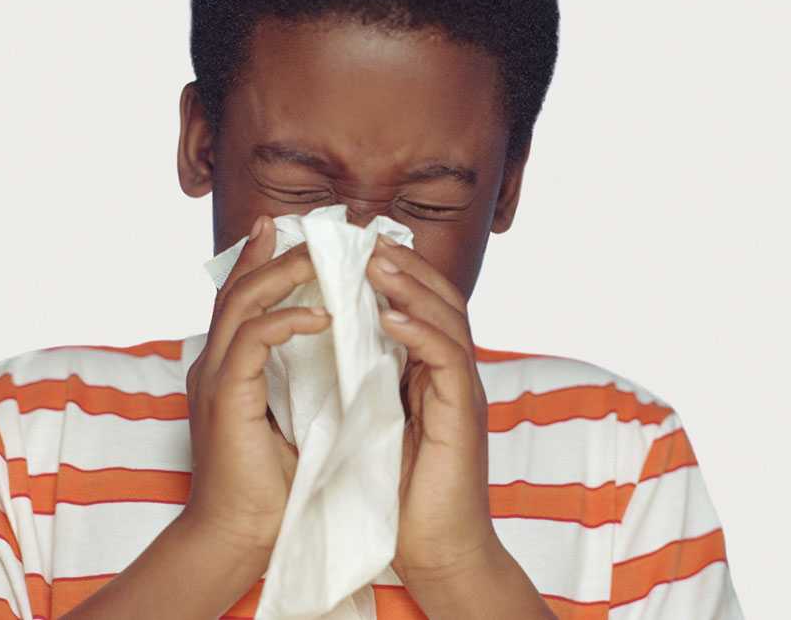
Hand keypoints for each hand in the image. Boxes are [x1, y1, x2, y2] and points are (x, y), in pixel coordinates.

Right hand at [181, 215, 331, 555]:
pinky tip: (323, 317)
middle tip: (312, 232)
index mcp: (227, 369)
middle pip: (237, 288)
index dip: (263, 263)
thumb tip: (341, 356)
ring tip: (322, 259)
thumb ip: (302, 383)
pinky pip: (253, 339)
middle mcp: (214, 363)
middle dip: (272, 254)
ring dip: (282, 274)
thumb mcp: (292, 420)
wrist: (237, 536)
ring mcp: (214, 376)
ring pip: (242, 302)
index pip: (242, 301)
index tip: (292, 234)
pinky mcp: (224, 395)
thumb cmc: (268, 486)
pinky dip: (287, 321)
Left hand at [365, 235, 493, 583]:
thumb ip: (363, 384)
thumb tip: (326, 352)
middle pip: (439, 300)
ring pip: (447, 321)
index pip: (419, 308)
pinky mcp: (464, 415)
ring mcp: (462, 392)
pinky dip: (420, 333)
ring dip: (411, 287)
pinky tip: (391, 316)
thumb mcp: (372, 424)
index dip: (393, 275)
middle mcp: (451, 375)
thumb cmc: (399, 493)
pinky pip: (447, 361)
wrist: (437, 552)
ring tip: (376, 262)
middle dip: (404, 266)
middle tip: (367, 238)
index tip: (354, 250)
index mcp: (430, 375)